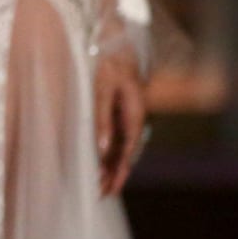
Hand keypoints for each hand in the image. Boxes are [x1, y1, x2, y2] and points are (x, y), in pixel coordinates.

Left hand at [94, 49, 146, 195]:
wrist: (118, 43)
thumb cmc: (110, 64)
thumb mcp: (102, 89)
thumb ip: (102, 118)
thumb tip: (101, 148)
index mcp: (135, 117)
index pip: (127, 153)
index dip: (118, 173)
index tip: (108, 189)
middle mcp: (136, 120)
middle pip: (126, 154)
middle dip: (114, 175)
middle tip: (101, 194)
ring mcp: (130, 117)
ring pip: (122, 148)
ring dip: (112, 166)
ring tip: (100, 185)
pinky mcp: (123, 112)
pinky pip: (118, 137)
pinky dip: (111, 151)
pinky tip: (103, 161)